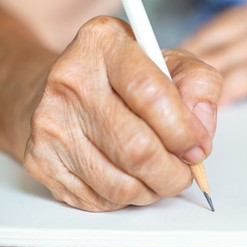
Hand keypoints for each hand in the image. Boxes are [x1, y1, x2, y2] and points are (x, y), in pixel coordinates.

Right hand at [23, 16, 221, 211]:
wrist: (67, 91)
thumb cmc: (124, 80)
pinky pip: (101, 200)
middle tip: (184, 172)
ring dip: (153, 189)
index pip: (152, 95)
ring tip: (158, 174)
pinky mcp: (42, 161)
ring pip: (120, 184)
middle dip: (174, 173)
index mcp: (105, 45)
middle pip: (137, 149)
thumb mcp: (170, 65)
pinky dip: (127, 198)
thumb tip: (201, 132)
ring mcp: (52, 124)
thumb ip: (199, 86)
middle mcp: (71, 81)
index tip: (197, 148)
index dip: (184, 131)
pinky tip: (129, 176)